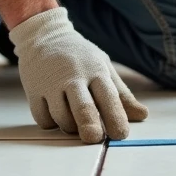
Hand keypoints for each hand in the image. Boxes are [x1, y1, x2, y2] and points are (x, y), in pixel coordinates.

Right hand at [8, 7, 148, 142]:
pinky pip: (43, 119)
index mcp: (95, 71)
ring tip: (75, 122)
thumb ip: (121, 94)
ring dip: (70, 127)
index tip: (121, 134)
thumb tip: (142, 115)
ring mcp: (51, 84)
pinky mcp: (33, 91)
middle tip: (94, 138)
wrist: (44, 36)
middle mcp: (73, 77)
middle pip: (83, 107)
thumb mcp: (103, 67)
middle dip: (90, 125)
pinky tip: (56, 113)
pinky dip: (51, 123)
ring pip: (61, 117)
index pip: (108, 96)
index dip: (115, 117)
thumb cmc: (79, 56)